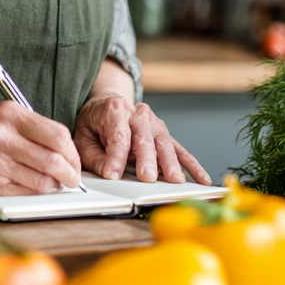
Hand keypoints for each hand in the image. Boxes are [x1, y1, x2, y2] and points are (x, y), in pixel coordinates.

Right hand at [0, 101, 82, 194]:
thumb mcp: (6, 118)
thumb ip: (36, 129)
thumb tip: (69, 152)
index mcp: (8, 114)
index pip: (56, 134)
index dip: (72, 151)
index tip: (75, 159)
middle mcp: (0, 137)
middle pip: (52, 160)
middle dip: (70, 173)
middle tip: (73, 177)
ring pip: (42, 181)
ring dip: (55, 185)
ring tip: (55, 181)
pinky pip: (26, 193)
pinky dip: (37, 192)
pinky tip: (36, 186)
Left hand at [73, 94, 210, 184]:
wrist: (108, 105)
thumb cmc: (95, 122)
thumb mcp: (84, 136)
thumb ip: (95, 156)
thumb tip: (108, 174)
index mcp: (115, 110)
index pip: (118, 135)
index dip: (116, 157)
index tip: (113, 175)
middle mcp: (138, 114)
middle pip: (144, 139)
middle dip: (146, 160)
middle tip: (146, 178)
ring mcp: (155, 124)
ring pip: (165, 144)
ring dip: (170, 164)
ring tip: (175, 180)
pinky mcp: (165, 136)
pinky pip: (180, 151)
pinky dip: (192, 165)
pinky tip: (201, 179)